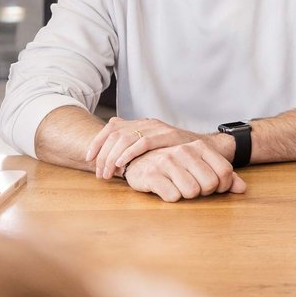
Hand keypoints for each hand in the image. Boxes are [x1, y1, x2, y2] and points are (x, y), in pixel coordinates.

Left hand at [85, 117, 203, 178]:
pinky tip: (122, 164)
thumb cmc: (176, 153)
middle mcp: (147, 122)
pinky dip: (129, 152)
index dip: (97, 142)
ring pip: (126, 137)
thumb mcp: (151, 149)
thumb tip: (110, 153)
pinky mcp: (168, 135)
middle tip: (100, 173)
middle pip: (115, 133)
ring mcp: (158, 127)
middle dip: (103, 154)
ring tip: (108, 173)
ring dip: (113, 156)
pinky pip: (143, 141)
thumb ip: (134, 146)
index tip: (89, 158)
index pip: (111, 127)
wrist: (207, 149)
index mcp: (140, 124)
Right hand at [121, 141, 247, 201]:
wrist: (139, 161)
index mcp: (199, 146)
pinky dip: (171, 198)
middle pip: (210, 183)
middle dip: (204, 192)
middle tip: (193, 188)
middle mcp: (184, 151)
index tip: (213, 188)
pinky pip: (172, 196)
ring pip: (192, 191)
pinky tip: (165, 190)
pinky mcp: (151, 175)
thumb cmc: (174, 166)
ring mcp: (167, 162)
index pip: (225, 171)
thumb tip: (242, 189)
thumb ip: (223, 175)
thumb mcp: (200, 165)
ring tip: (179, 188)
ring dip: (187, 195)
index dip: (223, 186)